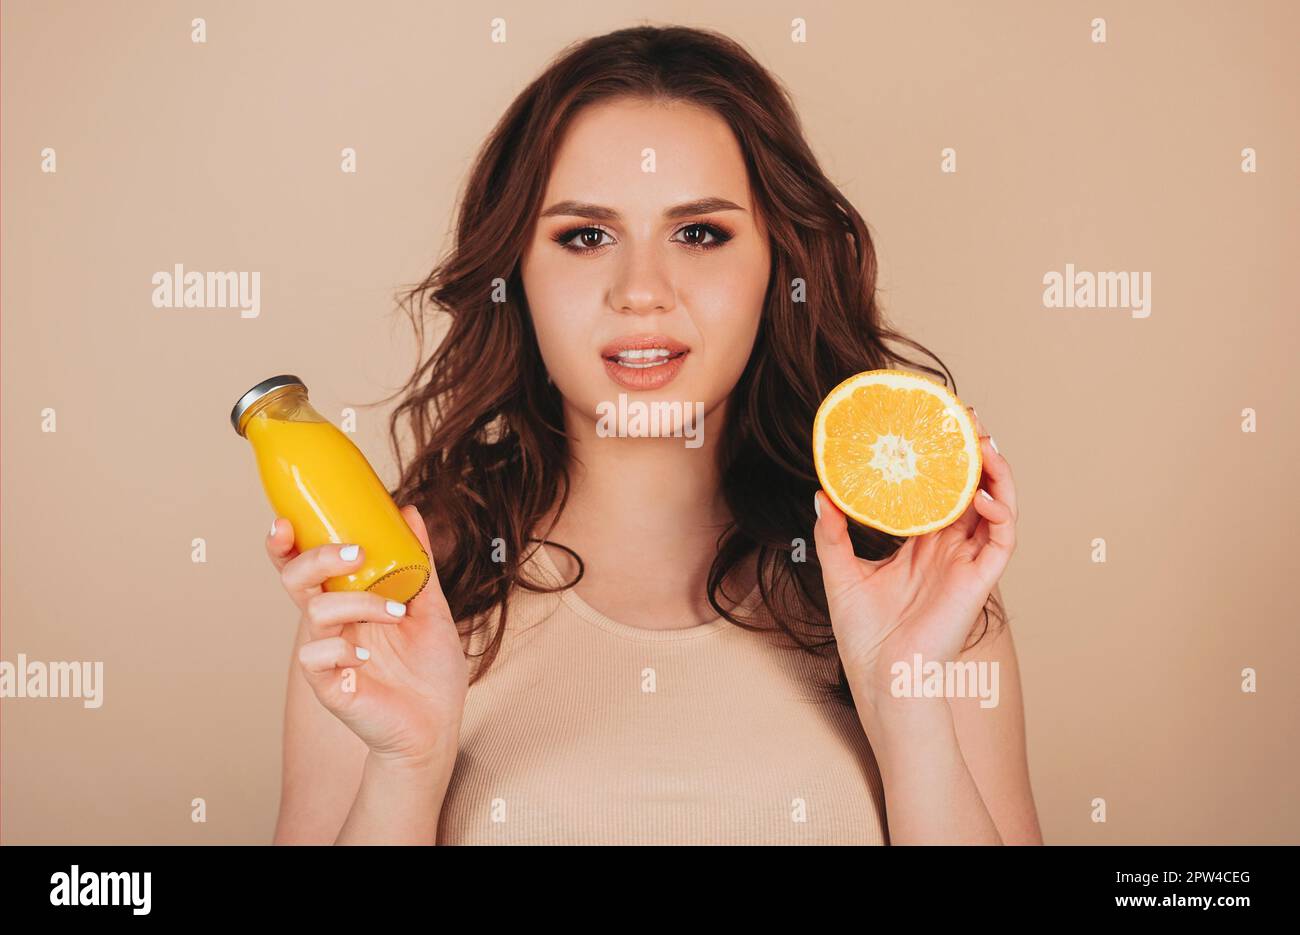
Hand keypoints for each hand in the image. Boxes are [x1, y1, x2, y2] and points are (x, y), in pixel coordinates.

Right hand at [266, 505, 468, 765]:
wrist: (438, 724)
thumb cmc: (430, 670)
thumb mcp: (430, 607)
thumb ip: (418, 562)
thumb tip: (407, 512)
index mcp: (348, 601)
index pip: (303, 566)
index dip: (284, 544)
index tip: (284, 522)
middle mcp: (331, 625)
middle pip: (295, 580)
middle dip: (317, 558)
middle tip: (356, 553)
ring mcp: (327, 654)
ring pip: (314, 613)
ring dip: (359, 604)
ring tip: (396, 614)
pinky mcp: (329, 685)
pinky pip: (316, 657)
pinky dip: (344, 649)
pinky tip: (368, 658)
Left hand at [812, 406, 1016, 700]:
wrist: (882, 677)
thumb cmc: (863, 636)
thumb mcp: (840, 574)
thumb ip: (833, 535)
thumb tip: (821, 493)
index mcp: (921, 545)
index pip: (940, 492)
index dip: (943, 460)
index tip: (933, 425)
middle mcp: (949, 550)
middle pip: (972, 490)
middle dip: (974, 453)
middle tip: (966, 418)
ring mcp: (967, 564)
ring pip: (997, 507)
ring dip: (996, 473)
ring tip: (984, 443)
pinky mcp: (981, 582)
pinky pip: (1003, 540)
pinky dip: (1001, 512)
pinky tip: (983, 494)